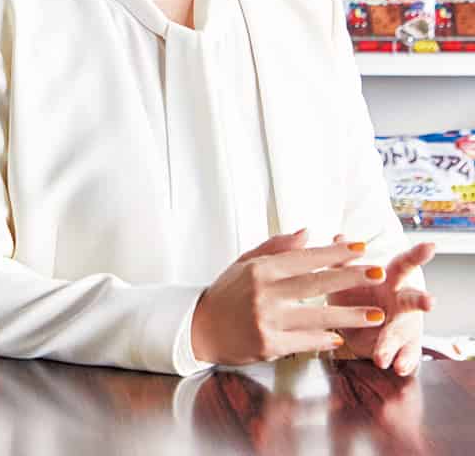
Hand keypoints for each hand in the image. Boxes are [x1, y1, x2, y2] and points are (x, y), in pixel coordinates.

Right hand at [190, 228, 389, 366]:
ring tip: (376, 314)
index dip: (334, 253)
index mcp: (260, 269)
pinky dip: (325, 339)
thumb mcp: (245, 263)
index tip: (359, 247)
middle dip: (351, 278)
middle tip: (378, 273)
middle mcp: (264, 293)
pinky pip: (305, 341)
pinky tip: (341, 337)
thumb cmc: (226, 293)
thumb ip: (276, 247)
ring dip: (350, 315)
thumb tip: (307, 233)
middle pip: (316, 283)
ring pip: (318, 316)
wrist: (200, 328)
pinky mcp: (269, 346)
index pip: (305, 258)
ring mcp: (267, 321)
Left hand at [327, 233, 435, 376]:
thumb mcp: (347, 276)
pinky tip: (397, 366)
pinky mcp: (402, 348)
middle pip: (413, 299)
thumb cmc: (355, 294)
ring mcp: (404, 326)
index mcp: (390, 279)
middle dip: (421, 299)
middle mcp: (401, 302)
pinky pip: (405, 356)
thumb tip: (338, 237)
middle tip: (429, 302)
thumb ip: (344, 259)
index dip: (417, 255)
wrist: (353, 326)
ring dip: (394, 342)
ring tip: (384, 355)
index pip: (404, 264)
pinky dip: (401, 361)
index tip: (431, 247)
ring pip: (403, 332)